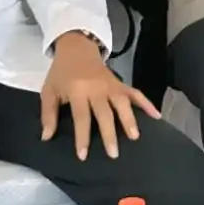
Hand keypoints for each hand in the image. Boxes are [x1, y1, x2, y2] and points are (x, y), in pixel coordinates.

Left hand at [42, 31, 160, 160]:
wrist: (77, 48)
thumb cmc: (61, 73)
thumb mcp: (48, 92)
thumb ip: (48, 114)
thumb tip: (47, 138)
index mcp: (78, 91)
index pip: (81, 117)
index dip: (82, 137)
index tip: (83, 156)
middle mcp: (97, 88)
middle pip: (105, 113)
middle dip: (109, 133)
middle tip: (114, 153)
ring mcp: (111, 85)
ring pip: (122, 103)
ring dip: (129, 119)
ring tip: (135, 137)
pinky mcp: (120, 83)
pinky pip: (135, 93)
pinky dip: (147, 103)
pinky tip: (157, 116)